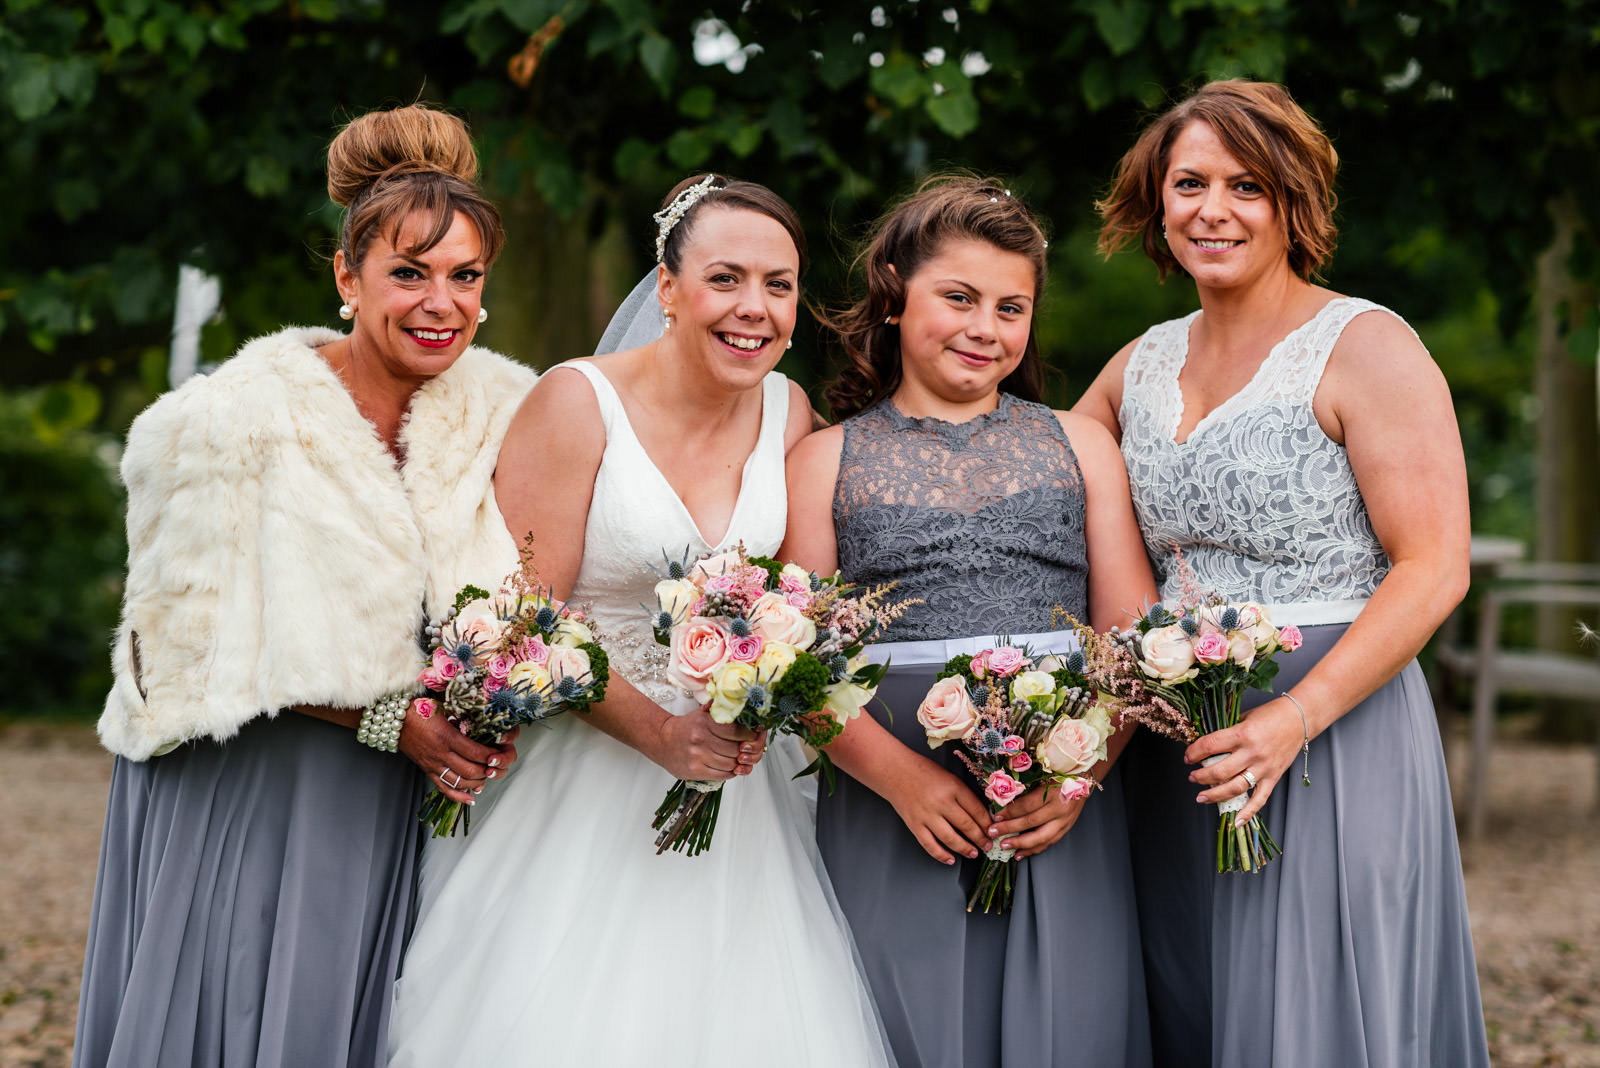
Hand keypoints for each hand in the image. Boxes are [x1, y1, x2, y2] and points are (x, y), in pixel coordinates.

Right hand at [399, 714, 518, 806]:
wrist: (395, 719)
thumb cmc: (420, 709)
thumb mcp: (445, 708)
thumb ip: (463, 716)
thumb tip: (484, 721)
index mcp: (447, 736)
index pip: (475, 752)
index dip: (491, 755)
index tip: (501, 751)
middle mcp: (440, 754)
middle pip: (470, 770)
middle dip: (488, 770)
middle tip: (498, 765)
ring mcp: (433, 765)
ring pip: (460, 782)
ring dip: (478, 783)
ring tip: (488, 776)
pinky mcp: (428, 771)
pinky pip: (444, 789)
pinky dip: (459, 797)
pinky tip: (471, 799)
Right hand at [653, 703, 764, 780]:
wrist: (662, 741)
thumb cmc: (686, 727)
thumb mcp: (703, 713)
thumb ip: (722, 710)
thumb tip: (745, 708)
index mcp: (706, 722)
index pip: (737, 730)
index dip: (749, 735)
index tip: (752, 736)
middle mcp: (702, 739)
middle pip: (736, 749)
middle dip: (744, 750)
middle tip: (745, 748)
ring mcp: (698, 756)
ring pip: (731, 763)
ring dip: (737, 762)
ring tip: (735, 757)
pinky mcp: (695, 771)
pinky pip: (722, 775)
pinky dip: (730, 772)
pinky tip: (729, 766)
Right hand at [880, 753, 992, 865]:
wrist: (895, 770)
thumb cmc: (924, 771)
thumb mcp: (950, 777)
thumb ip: (964, 795)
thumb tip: (981, 816)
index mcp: (953, 787)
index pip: (977, 810)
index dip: (988, 823)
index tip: (994, 830)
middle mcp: (941, 802)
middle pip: (967, 826)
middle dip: (981, 838)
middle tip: (988, 845)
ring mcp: (927, 815)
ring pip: (951, 838)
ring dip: (965, 848)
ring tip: (973, 853)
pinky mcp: (915, 824)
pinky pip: (930, 845)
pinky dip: (941, 855)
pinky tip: (950, 859)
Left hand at [987, 783, 1086, 858]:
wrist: (1085, 778)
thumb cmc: (1061, 774)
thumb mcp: (1044, 775)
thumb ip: (1027, 786)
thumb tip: (1003, 797)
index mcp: (1053, 792)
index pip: (1027, 805)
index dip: (1010, 811)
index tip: (997, 815)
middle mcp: (1060, 808)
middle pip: (1031, 822)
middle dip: (1010, 829)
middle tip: (993, 833)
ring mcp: (1065, 820)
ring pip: (1041, 837)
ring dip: (1021, 844)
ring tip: (1005, 846)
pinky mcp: (1067, 827)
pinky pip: (1049, 842)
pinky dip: (1034, 849)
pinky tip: (1021, 852)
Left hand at [1184, 697, 1304, 823]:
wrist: (1298, 719)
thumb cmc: (1270, 715)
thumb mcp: (1243, 717)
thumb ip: (1226, 732)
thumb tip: (1205, 745)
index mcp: (1242, 734)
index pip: (1210, 746)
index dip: (1194, 753)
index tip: (1187, 757)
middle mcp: (1252, 753)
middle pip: (1219, 771)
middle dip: (1200, 776)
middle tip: (1192, 777)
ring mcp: (1264, 767)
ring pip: (1235, 788)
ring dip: (1215, 795)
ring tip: (1201, 797)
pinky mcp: (1274, 777)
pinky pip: (1260, 799)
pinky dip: (1248, 813)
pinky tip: (1236, 821)